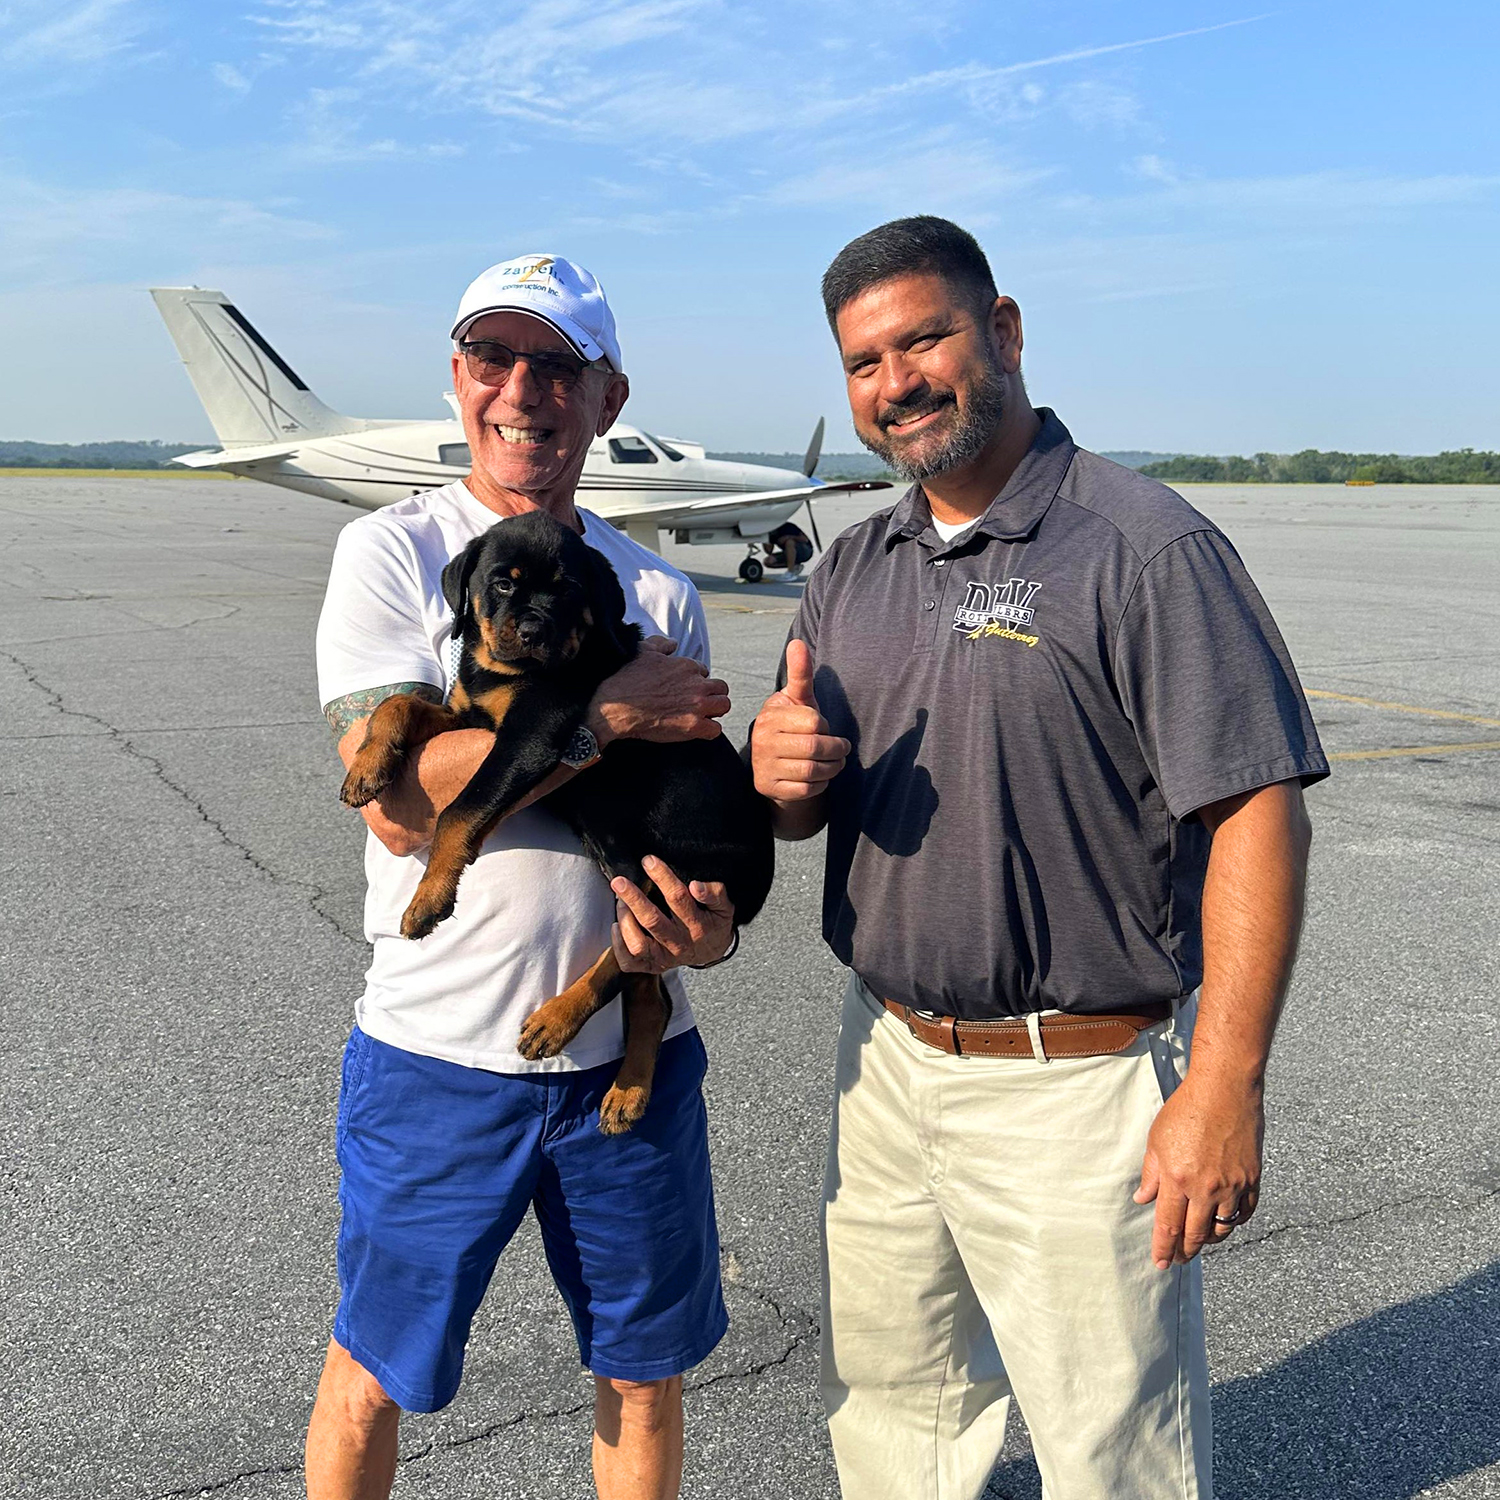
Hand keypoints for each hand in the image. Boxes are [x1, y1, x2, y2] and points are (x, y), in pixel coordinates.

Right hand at [589, 637, 729, 744]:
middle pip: (721, 687)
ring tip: (702, 715)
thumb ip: (661, 644)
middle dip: (712, 694)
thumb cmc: (626, 680)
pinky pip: (715, 729)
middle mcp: (696, 684)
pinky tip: (696, 730)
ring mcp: (697, 706)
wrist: (615, 708)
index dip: (695, 680)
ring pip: (723, 706)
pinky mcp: (693, 726)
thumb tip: (673, 643)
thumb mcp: (643, 651)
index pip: (704, 672)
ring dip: (715, 710)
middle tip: (699, 702)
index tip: (685, 688)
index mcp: (686, 666)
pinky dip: (708, 730)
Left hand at [611, 856, 735, 973]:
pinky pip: (630, 962)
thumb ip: (715, 893)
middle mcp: (680, 944)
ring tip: (620, 901)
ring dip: (625, 921)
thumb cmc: (714, 922)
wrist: (713, 950)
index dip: (662, 878)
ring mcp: (665, 958)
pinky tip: (617, 926)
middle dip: (633, 898)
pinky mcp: (653, 966)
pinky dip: (619, 945)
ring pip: (639, 944)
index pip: (678, 898)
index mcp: (698, 926)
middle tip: (619, 882)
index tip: (648, 861)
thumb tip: (695, 886)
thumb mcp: (724, 906)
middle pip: (653, 921)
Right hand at [750, 639, 849, 802]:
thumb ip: (801, 674)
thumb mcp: (800, 701)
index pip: (814, 721)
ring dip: (832, 768)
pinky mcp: (768, 788)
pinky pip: (806, 789)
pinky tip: (818, 778)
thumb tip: (798, 643)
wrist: (778, 767)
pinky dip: (820, 785)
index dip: (826, 726)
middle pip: (815, 747)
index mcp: (771, 715)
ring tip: (834, 762)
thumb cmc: (795, 728)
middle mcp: (761, 740)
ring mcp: (763, 766)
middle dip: (836, 749)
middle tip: (841, 749)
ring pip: (812, 770)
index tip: (825, 728)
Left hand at [1134, 1074, 1263, 1268]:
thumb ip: (1151, 1174)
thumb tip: (1143, 1199)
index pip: (1168, 1226)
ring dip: (1209, 1239)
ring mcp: (1233, 1185)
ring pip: (1222, 1228)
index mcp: (1178, 1179)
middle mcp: (1206, 1188)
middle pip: (1195, 1233)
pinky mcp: (1252, 1179)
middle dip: (1185, 1251)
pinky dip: (1234, 1223)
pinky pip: (1244, 1213)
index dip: (1163, 1249)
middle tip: (1179, 1260)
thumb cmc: (1186, 1109)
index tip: (1161, 1264)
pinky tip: (1225, 1223)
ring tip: (1199, 1242)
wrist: (1224, 1089)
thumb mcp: (1157, 1140)